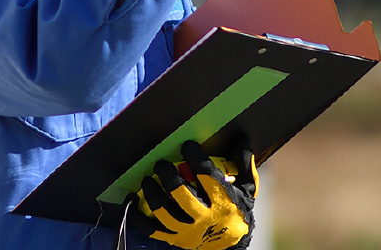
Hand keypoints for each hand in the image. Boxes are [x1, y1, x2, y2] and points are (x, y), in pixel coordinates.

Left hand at [128, 138, 258, 249]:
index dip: (195, 158)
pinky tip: (133, 201)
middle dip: (167, 174)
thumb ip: (244, 165)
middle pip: (180, 193)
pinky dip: (138, 216)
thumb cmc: (238, 211)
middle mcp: (204, 217)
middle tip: (160, 163)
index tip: (187, 146)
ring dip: (153, 191)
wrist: (233, 246)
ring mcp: (188, 230)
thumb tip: (243, 141)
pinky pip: (152, 228)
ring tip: (148, 178)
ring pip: (164, 210)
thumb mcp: (247, 189)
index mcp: (223, 201)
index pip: (206, 175)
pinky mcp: (176, 239)